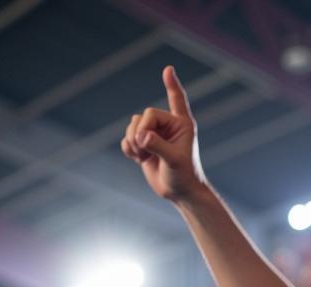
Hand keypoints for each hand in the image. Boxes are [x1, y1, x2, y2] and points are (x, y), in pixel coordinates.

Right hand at [121, 67, 204, 201]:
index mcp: (182, 124)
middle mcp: (168, 126)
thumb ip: (158, 145)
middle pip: (145, 115)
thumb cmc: (184, 176)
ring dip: (133, 140)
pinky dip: (128, 148)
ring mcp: (155, 134)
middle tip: (145, 151)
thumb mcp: (174, 160)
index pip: (176, 99)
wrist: (179, 193)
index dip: (172, 85)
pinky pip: (127, 137)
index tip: (168, 70)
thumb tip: (140, 136)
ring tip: (142, 156)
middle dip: (141, 132)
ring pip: (133, 124)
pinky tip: (137, 158)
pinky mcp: (144, 145)